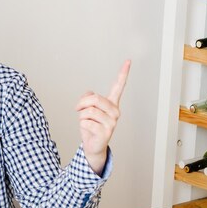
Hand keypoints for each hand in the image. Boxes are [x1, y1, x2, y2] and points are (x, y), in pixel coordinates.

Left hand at [75, 60, 130, 174]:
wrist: (92, 146)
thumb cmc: (90, 126)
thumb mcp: (86, 109)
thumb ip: (88, 98)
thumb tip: (89, 94)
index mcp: (111, 103)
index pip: (118, 86)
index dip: (123, 73)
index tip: (128, 61)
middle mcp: (115, 111)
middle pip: (94, 99)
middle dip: (81, 104)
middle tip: (78, 110)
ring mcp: (112, 122)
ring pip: (88, 111)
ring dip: (81, 116)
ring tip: (86, 122)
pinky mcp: (106, 131)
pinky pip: (86, 122)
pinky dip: (82, 126)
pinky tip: (89, 131)